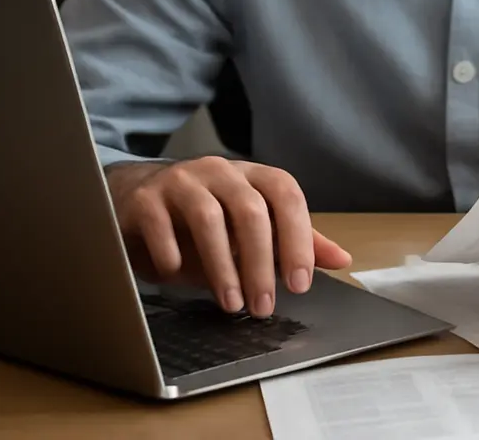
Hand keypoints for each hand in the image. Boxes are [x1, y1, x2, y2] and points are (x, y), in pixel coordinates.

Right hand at [106, 157, 351, 317]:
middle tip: (263, 307)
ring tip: (231, 303)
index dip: (297, 237)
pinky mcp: (145, 198)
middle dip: (261, 263)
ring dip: (222, 266)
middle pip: (250, 209)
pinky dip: (172, 255)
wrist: (136, 200)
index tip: (300, 283)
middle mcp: (219, 171)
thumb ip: (292, 241)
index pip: (285, 193)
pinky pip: (161, 225)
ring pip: (208, 217)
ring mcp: (180, 180)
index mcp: (250, 175)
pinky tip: (177, 276)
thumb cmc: (201, 219)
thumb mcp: (251, 229)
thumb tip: (342, 259)